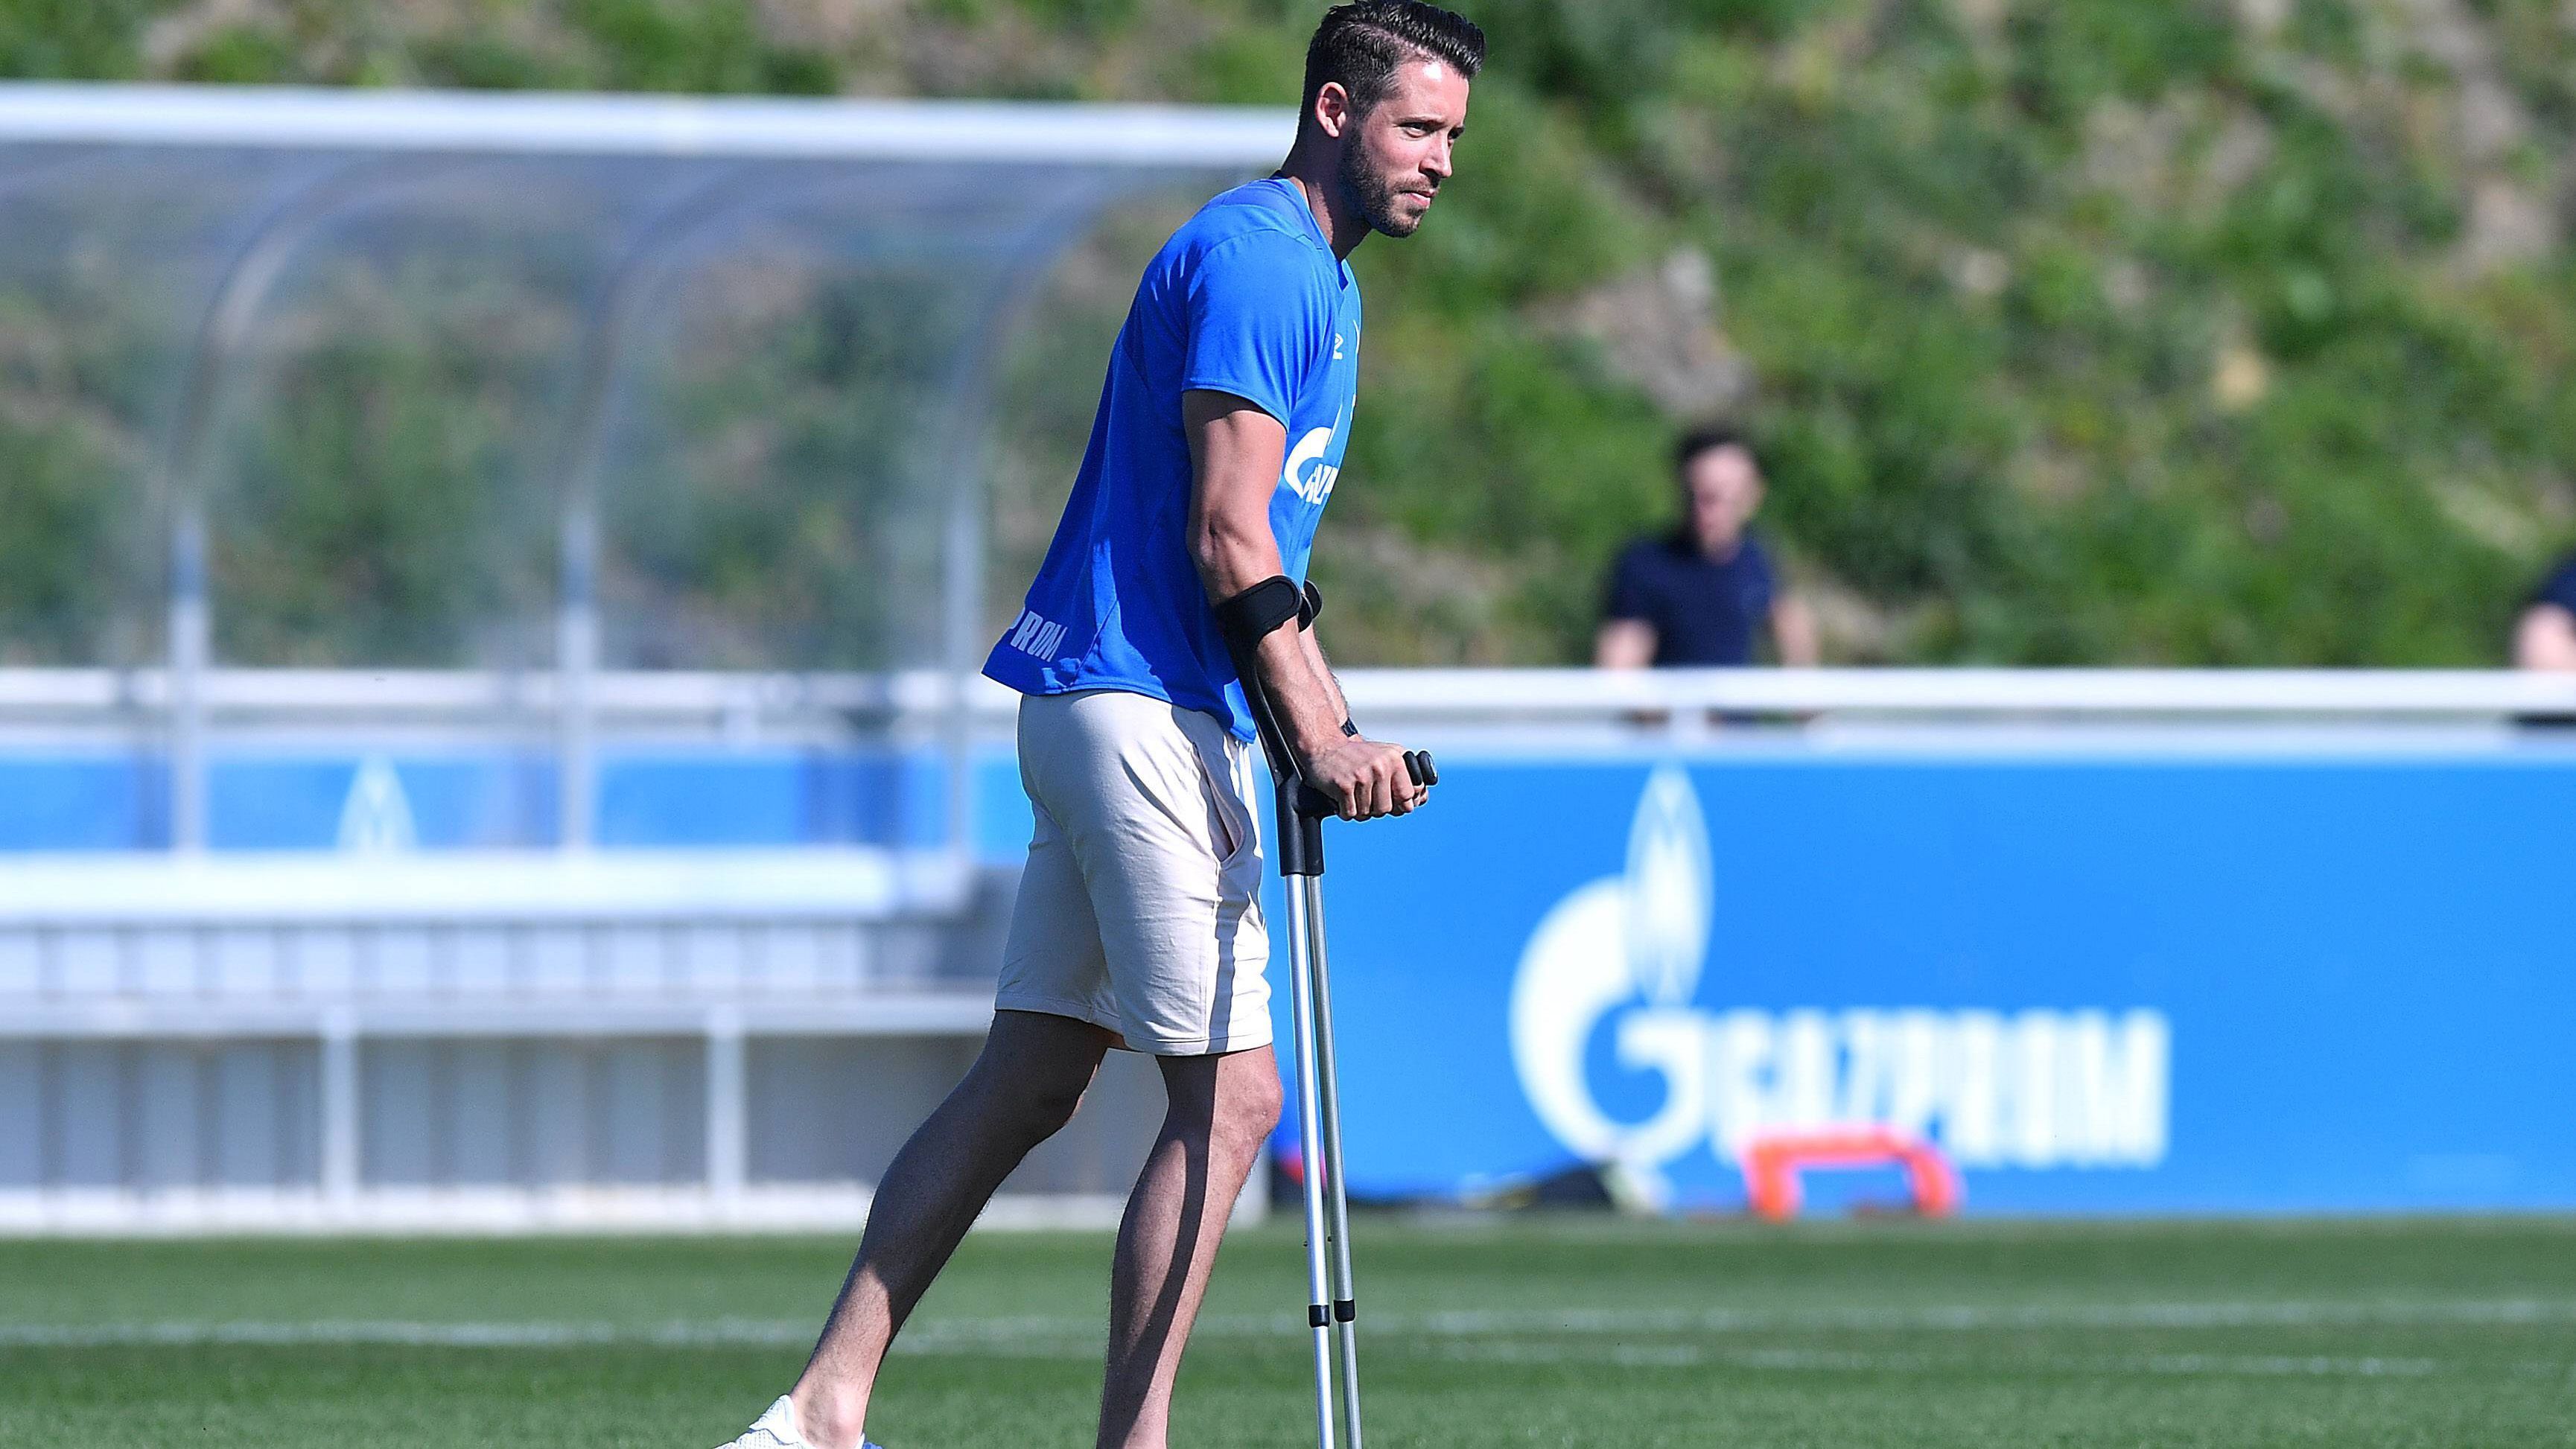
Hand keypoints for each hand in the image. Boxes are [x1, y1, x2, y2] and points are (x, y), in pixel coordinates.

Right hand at [1302, 737, 1429, 820]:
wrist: (1323, 746)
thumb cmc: (1357, 757)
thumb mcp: (1385, 758)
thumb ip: (1405, 778)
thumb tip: (1420, 800)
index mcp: (1396, 758)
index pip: (1408, 795)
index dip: (1399, 804)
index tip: (1388, 799)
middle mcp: (1381, 765)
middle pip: (1387, 808)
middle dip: (1375, 808)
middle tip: (1364, 794)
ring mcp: (1363, 775)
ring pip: (1367, 813)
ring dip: (1358, 810)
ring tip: (1352, 794)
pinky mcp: (1344, 785)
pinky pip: (1350, 813)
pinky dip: (1344, 811)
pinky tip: (1341, 796)